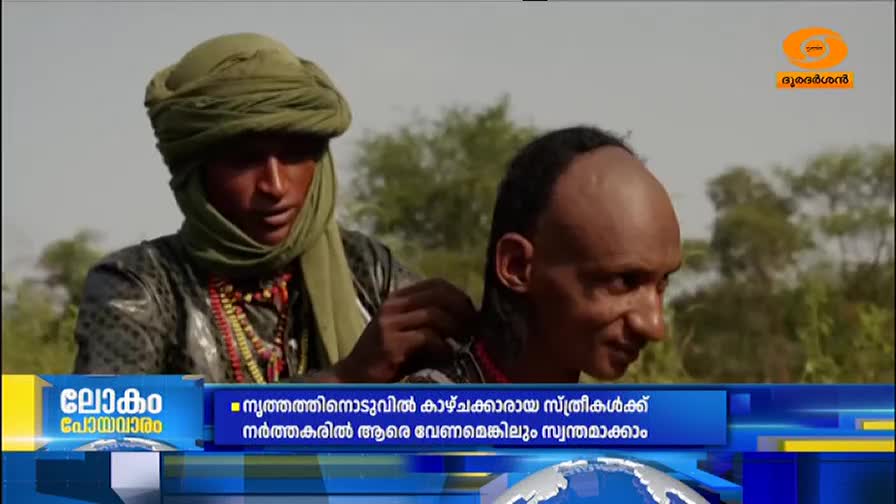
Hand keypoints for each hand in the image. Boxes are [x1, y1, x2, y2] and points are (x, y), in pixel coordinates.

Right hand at [334, 279, 475, 382]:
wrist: (353, 378)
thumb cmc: (387, 360)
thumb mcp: (411, 336)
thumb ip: (434, 326)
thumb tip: (470, 324)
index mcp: (398, 299)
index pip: (436, 284)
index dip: (459, 296)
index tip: (472, 313)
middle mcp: (393, 306)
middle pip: (438, 294)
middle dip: (462, 309)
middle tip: (474, 327)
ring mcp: (389, 323)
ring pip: (434, 314)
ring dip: (455, 328)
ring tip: (463, 342)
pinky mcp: (390, 343)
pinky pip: (427, 337)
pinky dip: (443, 347)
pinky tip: (447, 357)